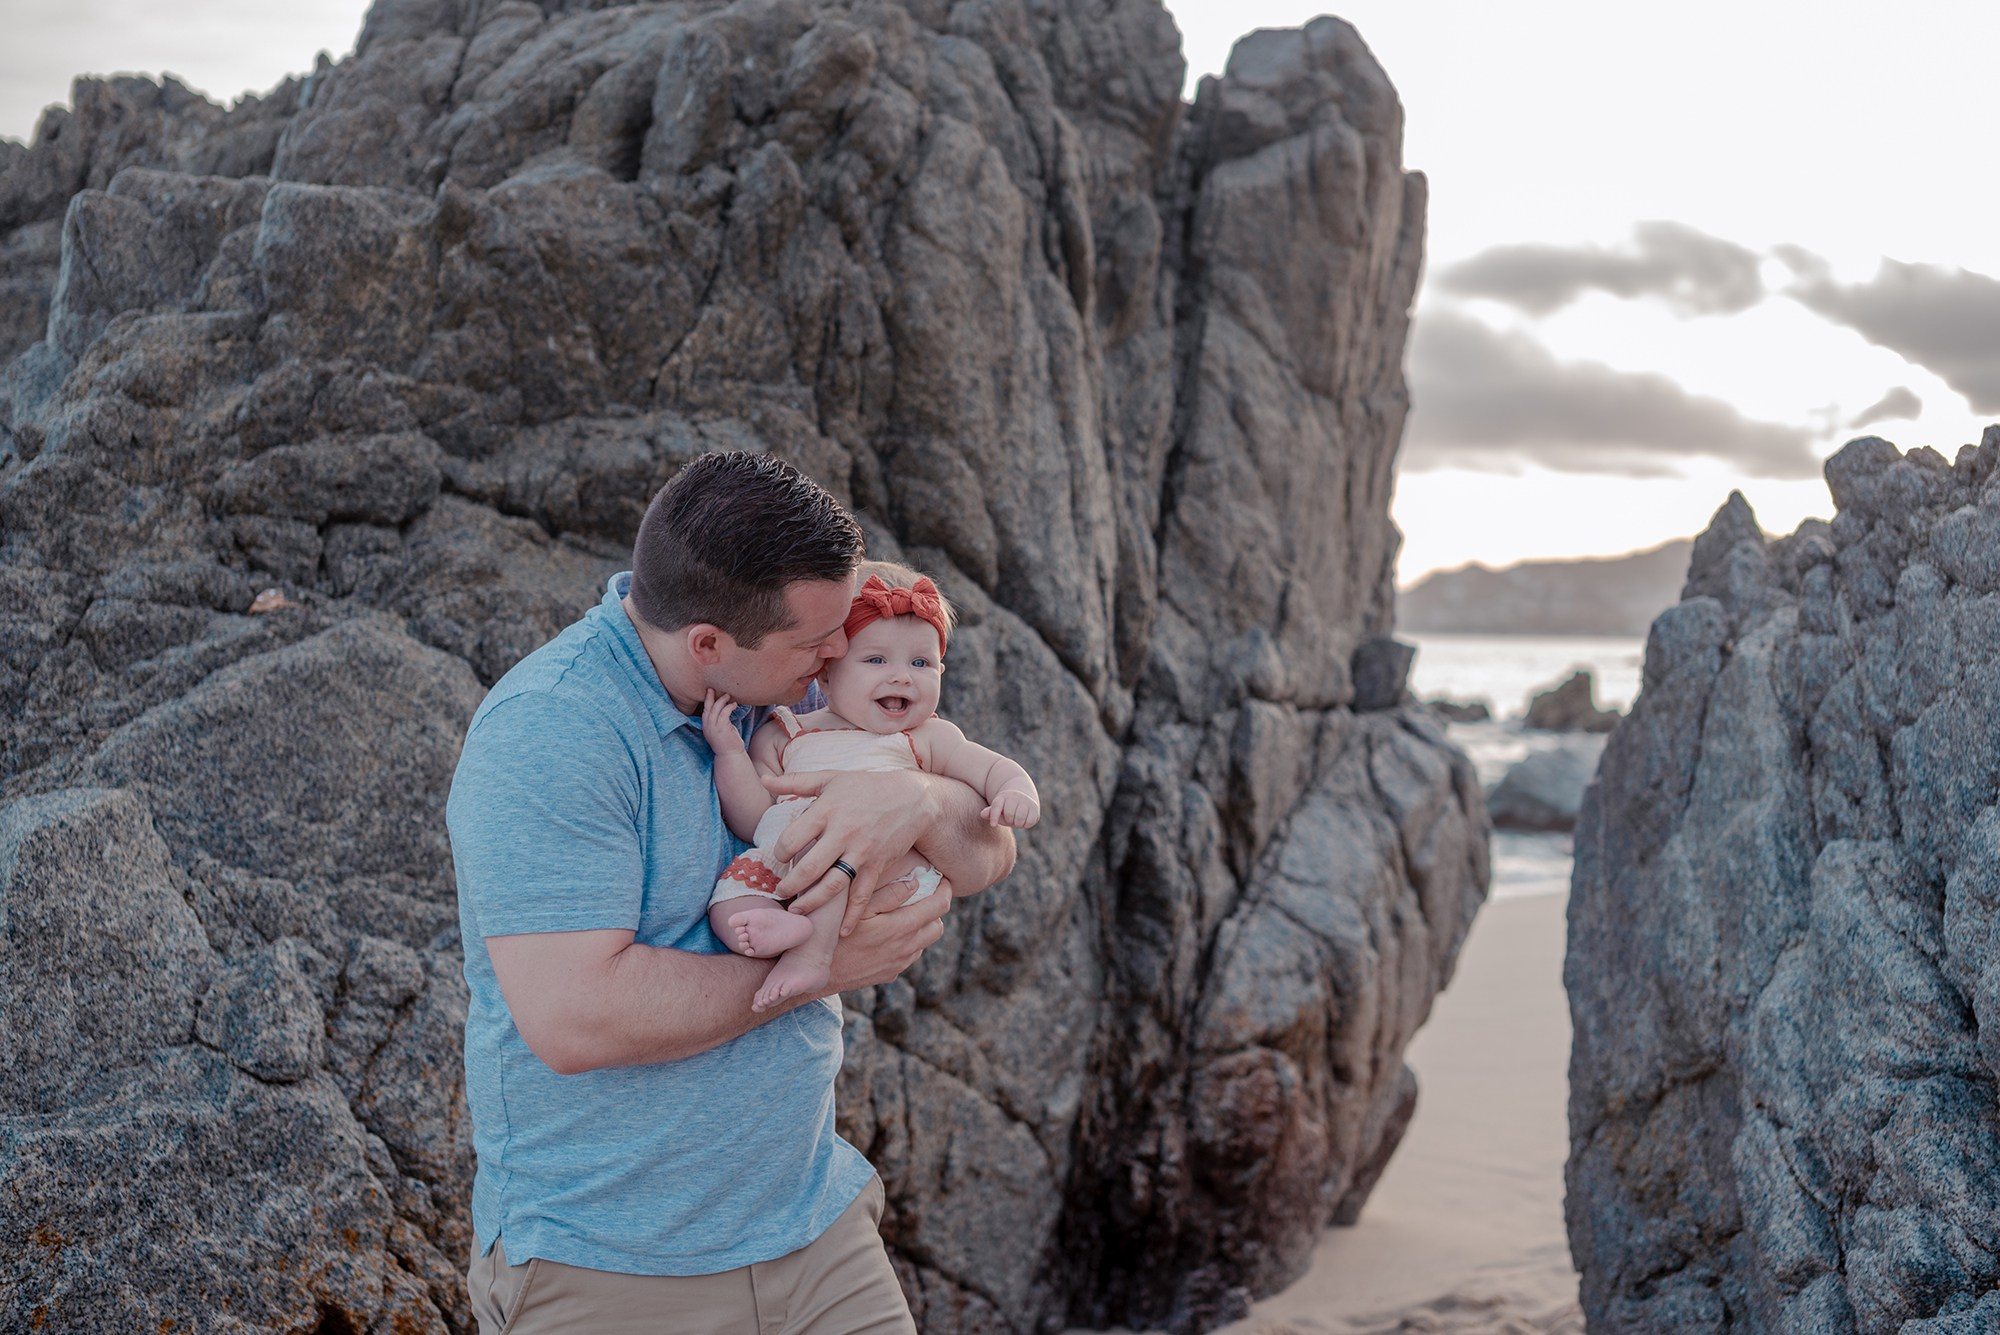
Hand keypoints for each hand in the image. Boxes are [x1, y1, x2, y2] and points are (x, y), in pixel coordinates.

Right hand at [701, 690, 744, 755]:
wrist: (730, 755)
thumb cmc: (728, 742)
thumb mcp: (721, 729)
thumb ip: (720, 720)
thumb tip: (725, 708)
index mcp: (706, 726)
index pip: (705, 710)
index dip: (706, 700)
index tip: (709, 691)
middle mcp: (708, 726)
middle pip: (707, 707)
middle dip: (710, 696)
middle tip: (713, 688)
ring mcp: (714, 728)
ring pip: (716, 709)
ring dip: (722, 700)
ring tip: (728, 695)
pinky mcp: (722, 729)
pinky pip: (724, 713)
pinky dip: (729, 707)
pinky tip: (734, 704)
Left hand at [767, 768, 938, 934]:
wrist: (912, 798)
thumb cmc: (865, 786)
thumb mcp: (830, 778)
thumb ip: (795, 781)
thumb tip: (763, 779)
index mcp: (827, 810)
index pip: (792, 838)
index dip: (779, 852)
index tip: (778, 858)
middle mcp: (843, 833)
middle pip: (809, 867)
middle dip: (789, 885)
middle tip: (779, 893)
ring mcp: (861, 852)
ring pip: (832, 886)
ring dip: (811, 903)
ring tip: (797, 911)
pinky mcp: (877, 866)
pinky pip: (862, 897)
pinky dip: (852, 917)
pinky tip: (840, 931)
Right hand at [821, 881, 951, 994]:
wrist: (813, 971)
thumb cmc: (832, 932)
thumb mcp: (857, 907)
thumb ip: (889, 894)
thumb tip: (915, 882)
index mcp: (901, 928)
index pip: (939, 906)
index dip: (945, 889)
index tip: (941, 879)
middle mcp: (905, 949)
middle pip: (937, 926)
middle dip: (934, 909)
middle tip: (922, 895)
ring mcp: (897, 964)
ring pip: (924, 943)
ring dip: (920, 927)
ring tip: (902, 912)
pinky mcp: (888, 974)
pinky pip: (909, 956)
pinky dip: (907, 942)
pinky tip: (887, 933)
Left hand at [981, 788, 1039, 828]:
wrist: (1022, 796)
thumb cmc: (1006, 808)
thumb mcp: (997, 809)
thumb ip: (990, 813)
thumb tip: (982, 814)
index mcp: (1002, 797)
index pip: (997, 806)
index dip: (995, 816)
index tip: (993, 825)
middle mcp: (1014, 797)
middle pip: (1009, 815)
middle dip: (1009, 820)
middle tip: (1010, 818)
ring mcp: (1025, 801)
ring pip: (1019, 819)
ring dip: (1017, 823)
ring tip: (1017, 819)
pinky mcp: (1034, 808)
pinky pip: (1029, 822)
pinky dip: (1026, 824)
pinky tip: (1024, 819)